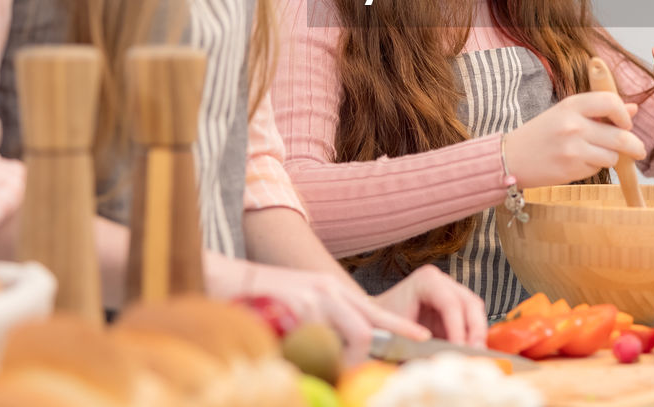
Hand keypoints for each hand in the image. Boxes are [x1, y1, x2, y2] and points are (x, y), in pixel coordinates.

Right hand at [246, 265, 431, 365]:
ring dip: (342, 361)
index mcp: (334, 291)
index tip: (422, 339)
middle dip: (367, 357)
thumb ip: (327, 323)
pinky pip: (318, 343)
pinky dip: (315, 357)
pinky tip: (300, 355)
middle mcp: (329, 291)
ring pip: (350, 336)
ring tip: (329, 368)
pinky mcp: (297, 308)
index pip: (376, 312)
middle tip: (360, 372)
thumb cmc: (269, 299)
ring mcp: (314, 299)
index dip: (401, 328)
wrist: (231, 280)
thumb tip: (344, 353)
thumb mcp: (306, 304)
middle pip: (367, 329)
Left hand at [374, 264, 488, 346]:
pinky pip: (472, 319)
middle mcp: (442, 281)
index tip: (459, 351)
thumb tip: (439, 360)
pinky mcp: (455, 306)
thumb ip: (416, 345)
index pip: (450, 303)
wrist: (373, 321)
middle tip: (475, 355)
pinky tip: (470, 354)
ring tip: (475, 357)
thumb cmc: (381, 326)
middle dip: (475, 331)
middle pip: (470, 304)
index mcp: (426, 280)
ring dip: (477, 334)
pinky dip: (473, 336)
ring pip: (475, 311)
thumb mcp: (395, 334)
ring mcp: (450, 291)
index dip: (458, 328)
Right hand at [503, 92, 645, 188]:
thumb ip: (599, 111)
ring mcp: (573, 148)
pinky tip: (579, 162)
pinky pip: (598, 168)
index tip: (626, 122)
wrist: (511, 157)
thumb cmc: (541, 133)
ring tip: (595, 154)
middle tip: (638, 150)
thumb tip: (633, 108)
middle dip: (634, 145)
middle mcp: (573, 125)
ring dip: (611, 157)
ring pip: (612, 155)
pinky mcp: (571, 169)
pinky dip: (595, 166)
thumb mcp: (566, 113)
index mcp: (571, 104)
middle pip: (620, 135)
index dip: (624, 115)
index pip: (610, 102)